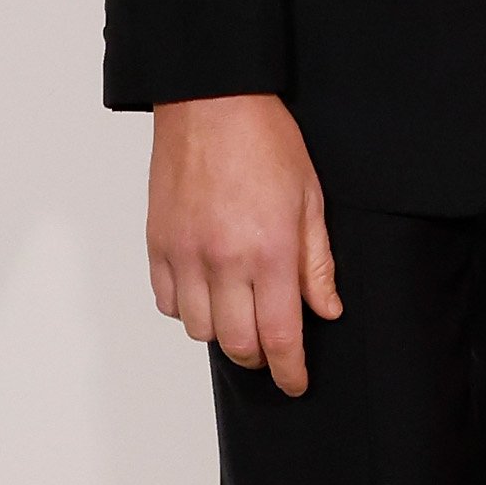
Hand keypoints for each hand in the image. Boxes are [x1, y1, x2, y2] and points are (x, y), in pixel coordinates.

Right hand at [146, 93, 339, 394]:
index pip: (280, 337)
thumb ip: (318, 262)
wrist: (211, 101)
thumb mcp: (311, 197)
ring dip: (224, 333)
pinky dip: (189, 309)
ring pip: (200, 330)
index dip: (290, 371)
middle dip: (260, 360)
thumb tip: (327, 311)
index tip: (296, 383)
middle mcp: (224, 260)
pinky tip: (208, 291)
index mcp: (270, 251)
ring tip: (241, 313)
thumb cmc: (267, 140)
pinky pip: (169, 302)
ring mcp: (186, 255)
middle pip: (238, 345)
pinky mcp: (158, 244)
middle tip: (273, 351)